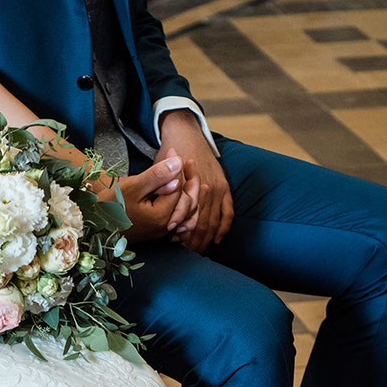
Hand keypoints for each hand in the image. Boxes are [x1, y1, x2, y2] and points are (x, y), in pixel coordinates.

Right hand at [104, 155, 185, 242]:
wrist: (94, 225)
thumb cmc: (109, 206)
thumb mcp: (132, 186)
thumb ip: (157, 175)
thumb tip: (178, 162)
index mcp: (161, 216)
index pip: (179, 188)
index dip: (178, 167)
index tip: (172, 150)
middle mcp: (166, 228)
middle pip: (189, 202)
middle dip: (190, 180)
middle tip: (187, 161)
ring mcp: (162, 235)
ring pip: (187, 215)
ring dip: (191, 196)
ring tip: (193, 179)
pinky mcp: (157, 237)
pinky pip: (180, 227)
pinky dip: (186, 213)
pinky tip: (186, 202)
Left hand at [158, 111, 233, 253]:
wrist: (185, 132)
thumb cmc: (168, 155)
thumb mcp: (158, 172)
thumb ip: (160, 192)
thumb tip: (160, 217)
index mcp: (189, 187)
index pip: (186, 218)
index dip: (180, 233)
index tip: (174, 244)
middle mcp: (205, 189)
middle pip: (201, 224)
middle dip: (193, 242)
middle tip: (186, 254)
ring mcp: (217, 188)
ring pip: (213, 222)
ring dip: (206, 239)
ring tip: (198, 251)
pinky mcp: (224, 187)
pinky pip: (228, 212)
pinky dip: (223, 228)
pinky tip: (216, 241)